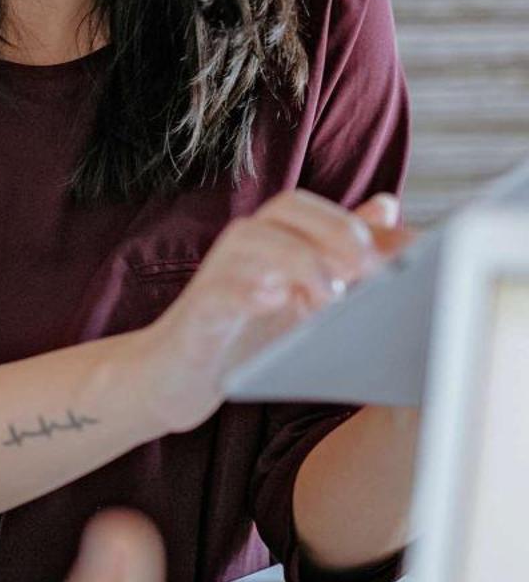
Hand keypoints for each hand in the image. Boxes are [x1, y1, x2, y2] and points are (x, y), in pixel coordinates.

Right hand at [135, 190, 405, 432]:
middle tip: (373, 271)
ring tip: (330, 296)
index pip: (314, 207)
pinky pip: (219, 292)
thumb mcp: (302, 290)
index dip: (358, 223)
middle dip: (336, 232)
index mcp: (269, 236)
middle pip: (287, 209)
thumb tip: (389, 206)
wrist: (176, 375)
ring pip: (252, 240)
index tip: (406, 253)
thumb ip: (341, 251)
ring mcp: (215, 275)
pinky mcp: (197, 313)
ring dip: (299, 260)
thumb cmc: (243, 332)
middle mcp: (240, 244)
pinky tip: (276, 302)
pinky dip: (248, 292)